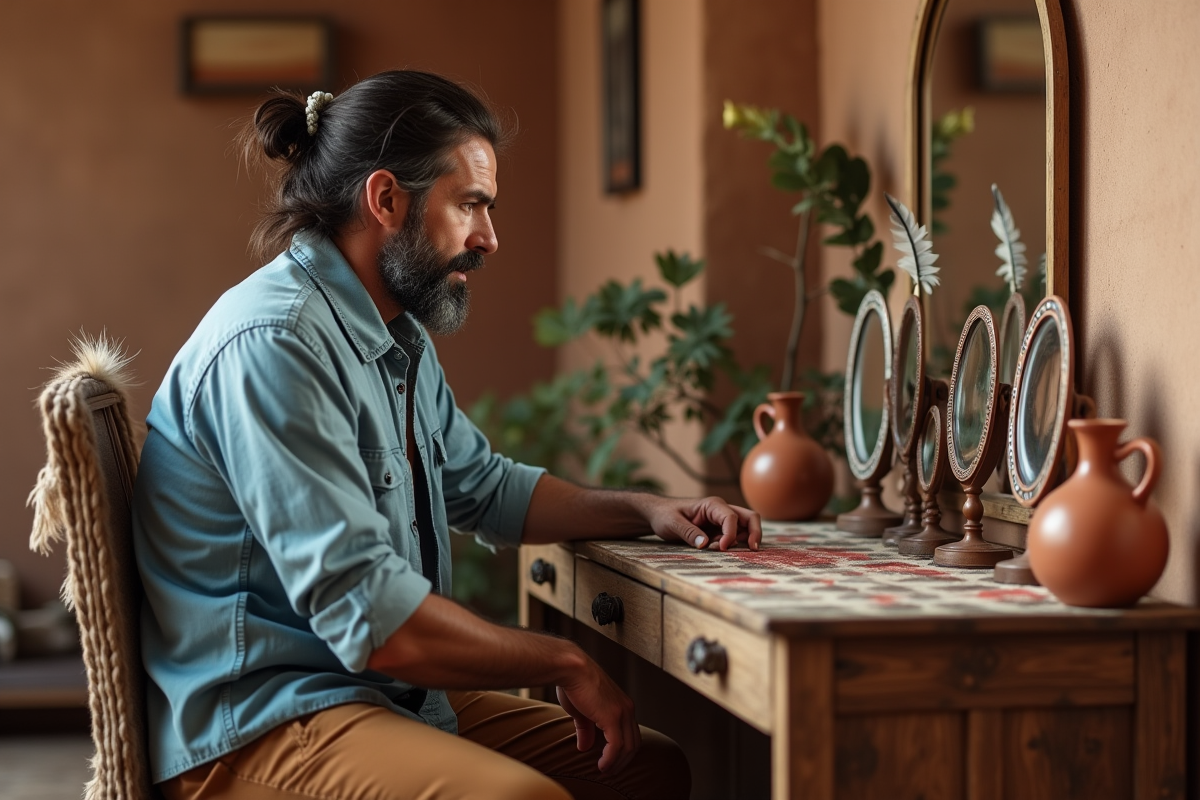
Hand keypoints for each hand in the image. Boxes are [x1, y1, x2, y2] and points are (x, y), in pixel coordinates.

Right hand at [556, 661, 640, 772]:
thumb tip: (585, 746)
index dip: (623, 751)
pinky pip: (617, 746)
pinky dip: (611, 759)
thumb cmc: (573, 684)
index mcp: (622, 704)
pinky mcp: (613, 717)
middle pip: (634, 743)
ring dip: (618, 763)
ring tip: (606, 771)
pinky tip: (602, 766)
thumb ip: (586, 729)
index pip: (631, 734)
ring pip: (628, 747)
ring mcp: (622, 712)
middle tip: (610, 771)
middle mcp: (627, 708)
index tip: (612, 762)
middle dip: (623, 760)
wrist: (570, 669)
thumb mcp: (581, 711)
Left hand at [643, 495, 761, 550]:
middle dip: (755, 532)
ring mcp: (721, 520)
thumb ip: (688, 532)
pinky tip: (720, 550)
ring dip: (743, 540)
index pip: (731, 517)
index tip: (722, 548)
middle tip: (753, 549)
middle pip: (749, 517)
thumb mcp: (672, 523)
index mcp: (711, 504)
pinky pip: (735, 536)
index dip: (730, 534)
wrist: (658, 514)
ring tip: (724, 551)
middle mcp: (721, 510)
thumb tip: (705, 544)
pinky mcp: (719, 530)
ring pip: (745, 527)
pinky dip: (734, 544)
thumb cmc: (664, 515)